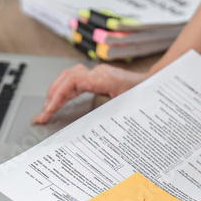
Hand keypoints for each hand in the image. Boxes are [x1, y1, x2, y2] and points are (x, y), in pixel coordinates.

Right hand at [32, 64, 148, 123]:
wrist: (157, 85)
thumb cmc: (145, 95)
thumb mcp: (126, 108)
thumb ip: (106, 115)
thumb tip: (84, 127)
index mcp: (104, 78)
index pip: (72, 82)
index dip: (57, 96)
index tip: (48, 110)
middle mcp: (100, 73)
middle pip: (67, 77)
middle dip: (52, 95)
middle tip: (44, 114)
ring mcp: (100, 74)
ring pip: (70, 77)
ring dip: (58, 91)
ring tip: (49, 108)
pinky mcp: (100, 78)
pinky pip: (77, 80)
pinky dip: (66, 90)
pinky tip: (62, 101)